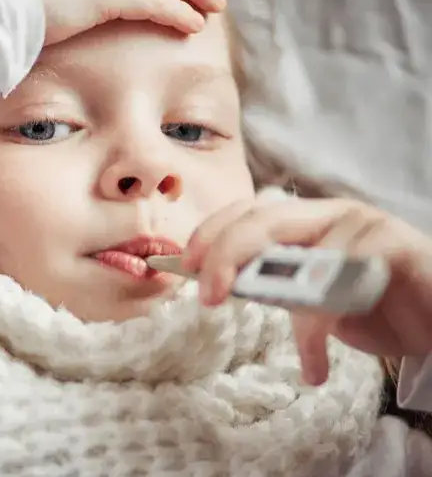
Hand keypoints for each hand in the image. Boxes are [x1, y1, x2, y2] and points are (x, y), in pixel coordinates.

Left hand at [182, 194, 431, 384]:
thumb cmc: (375, 308)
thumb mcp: (312, 298)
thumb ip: (274, 285)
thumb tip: (217, 284)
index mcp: (305, 219)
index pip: (246, 211)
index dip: (212, 233)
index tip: (183, 264)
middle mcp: (329, 214)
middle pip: (262, 220)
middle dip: (226, 254)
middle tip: (207, 296)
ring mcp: (364, 225)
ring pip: (305, 260)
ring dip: (290, 311)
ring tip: (298, 356)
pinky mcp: (395, 247)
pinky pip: (344, 288)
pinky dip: (321, 332)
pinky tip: (317, 367)